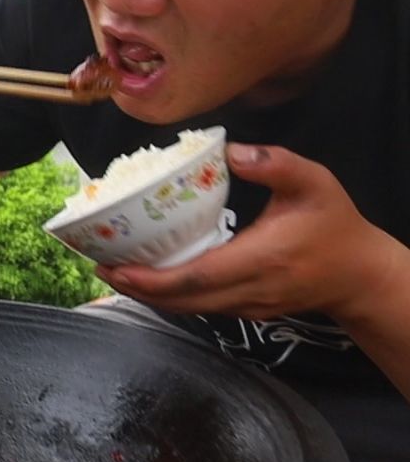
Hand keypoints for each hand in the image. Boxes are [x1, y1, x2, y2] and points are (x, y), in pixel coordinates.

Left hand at [99, 144, 405, 322]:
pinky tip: (149, 278)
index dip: (153, 279)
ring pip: (189, 308)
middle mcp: (250, 291)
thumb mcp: (314, 183)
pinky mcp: (248, 311)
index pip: (197, 277)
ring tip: (114, 271)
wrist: (361, 274)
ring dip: (150, 295)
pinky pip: (201, 307)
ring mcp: (248, 306)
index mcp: (260, 260)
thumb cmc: (336, 226)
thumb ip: (275, 164)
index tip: (117, 268)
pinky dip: (171, 296)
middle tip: (99, 266)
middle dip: (137, 289)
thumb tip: (231, 150)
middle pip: (183, 300)